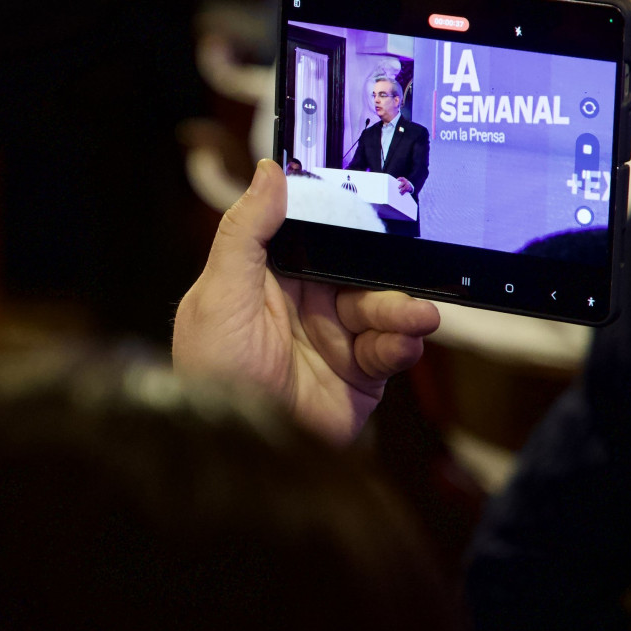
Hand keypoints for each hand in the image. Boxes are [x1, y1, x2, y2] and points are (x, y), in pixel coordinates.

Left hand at [173, 159, 438, 444]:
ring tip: (419, 316)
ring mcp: (333, 339)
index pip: (310, 231)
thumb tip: (268, 172)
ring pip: (381, 307)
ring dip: (403, 309)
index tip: (374, 192)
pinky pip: (390, 349)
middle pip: (357, 268)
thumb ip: (246, 232)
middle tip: (412, 259)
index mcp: (265, 275)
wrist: (238, 458)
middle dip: (386, 265)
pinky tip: (403, 343)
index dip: (341, 213)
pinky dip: (401, 344)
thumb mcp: (219, 295)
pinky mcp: (359, 375)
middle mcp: (303, 303)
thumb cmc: (211, 376)